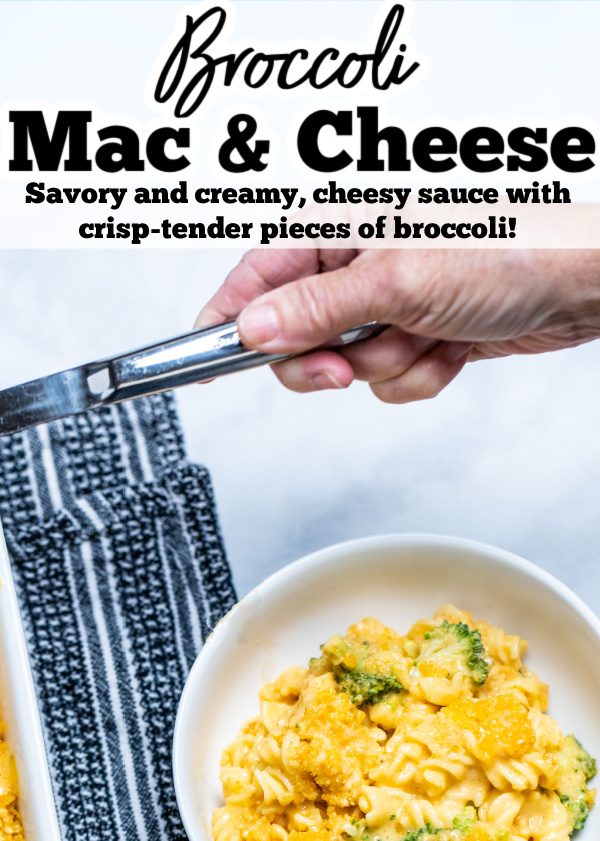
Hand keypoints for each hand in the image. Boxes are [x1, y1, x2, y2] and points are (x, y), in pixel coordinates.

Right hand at [195, 247, 599, 403]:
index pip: (254, 282)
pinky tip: (450, 346)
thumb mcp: (393, 279)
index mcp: (334, 231)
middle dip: (330, 361)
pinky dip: (421, 375)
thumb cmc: (504, 252)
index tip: (196, 366)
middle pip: (294, 339)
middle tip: (352, 359)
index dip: (223, 326)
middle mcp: (354, 266)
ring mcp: (386, 304)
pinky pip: (392, 379)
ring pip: (348, 367)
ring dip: (390, 364)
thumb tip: (250, 331)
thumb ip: (314, 309)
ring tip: (428, 332)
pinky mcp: (417, 334)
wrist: (577, 284)